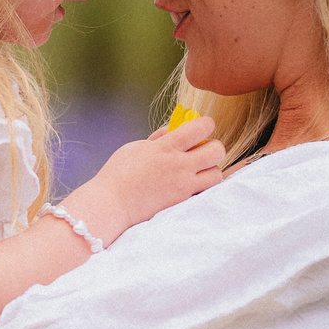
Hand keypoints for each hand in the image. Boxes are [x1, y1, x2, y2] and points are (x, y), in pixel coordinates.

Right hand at [70, 116, 222, 240]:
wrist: (112, 205)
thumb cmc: (118, 173)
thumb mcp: (137, 147)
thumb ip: (159, 138)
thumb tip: (176, 128)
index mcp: (166, 147)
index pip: (201, 128)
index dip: (206, 124)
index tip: (201, 127)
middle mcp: (179, 166)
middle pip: (217, 150)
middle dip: (213, 147)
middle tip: (201, 150)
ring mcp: (183, 186)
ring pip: (217, 174)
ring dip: (211, 169)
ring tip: (197, 169)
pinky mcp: (182, 202)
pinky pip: (205, 191)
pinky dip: (202, 185)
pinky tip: (189, 183)